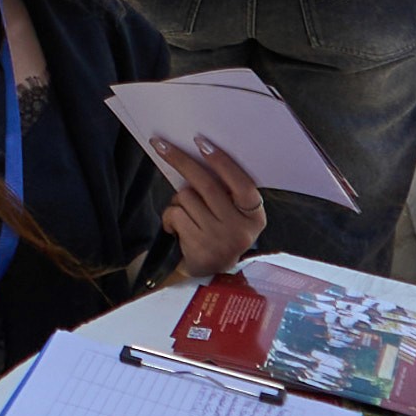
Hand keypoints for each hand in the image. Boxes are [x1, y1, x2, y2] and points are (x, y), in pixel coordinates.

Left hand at [153, 136, 266, 276]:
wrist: (211, 272)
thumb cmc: (219, 231)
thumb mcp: (232, 214)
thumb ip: (224, 192)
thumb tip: (196, 154)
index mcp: (255, 216)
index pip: (242, 184)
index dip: (222, 162)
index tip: (200, 142)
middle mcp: (242, 229)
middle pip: (206, 185)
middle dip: (180, 160)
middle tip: (160, 144)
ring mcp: (221, 240)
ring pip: (186, 198)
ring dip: (178, 200)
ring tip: (186, 214)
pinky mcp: (200, 248)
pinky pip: (175, 215)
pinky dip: (169, 217)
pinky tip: (177, 229)